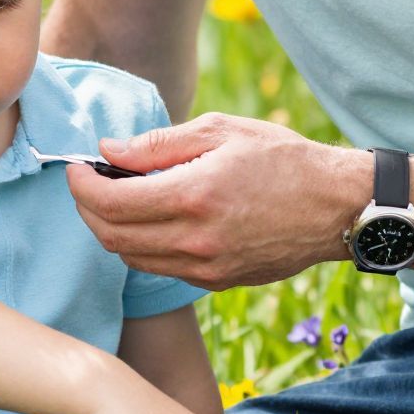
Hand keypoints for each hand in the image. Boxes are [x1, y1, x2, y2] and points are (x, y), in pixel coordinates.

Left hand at [67, 113, 367, 290]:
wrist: (338, 207)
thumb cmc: (283, 159)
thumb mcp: (221, 132)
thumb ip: (157, 145)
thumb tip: (108, 150)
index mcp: (194, 196)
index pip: (111, 202)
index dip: (81, 185)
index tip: (75, 168)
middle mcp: (196, 240)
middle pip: (111, 236)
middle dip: (87, 209)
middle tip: (86, 183)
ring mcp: (207, 267)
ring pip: (131, 259)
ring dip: (110, 231)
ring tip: (114, 200)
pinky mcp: (218, 281)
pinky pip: (161, 268)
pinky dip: (141, 246)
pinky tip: (149, 220)